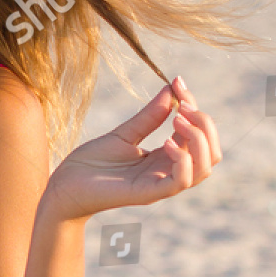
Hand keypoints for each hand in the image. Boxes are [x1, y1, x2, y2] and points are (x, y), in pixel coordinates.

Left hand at [43, 75, 221, 222]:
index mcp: (164, 158)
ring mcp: (159, 185)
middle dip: (206, 125)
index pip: (197, 133)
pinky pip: (180, 182)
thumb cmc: (90, 164)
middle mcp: (167, 172)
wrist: (64, 186)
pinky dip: (183, 161)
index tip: (177, 82)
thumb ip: (149, 116)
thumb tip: (172, 90)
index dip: (193, 105)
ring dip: (199, 141)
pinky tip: (167, 143)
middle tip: (184, 106)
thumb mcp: (124, 134)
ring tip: (178, 120)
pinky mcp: (147, 194)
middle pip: (211, 153)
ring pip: (204, 169)